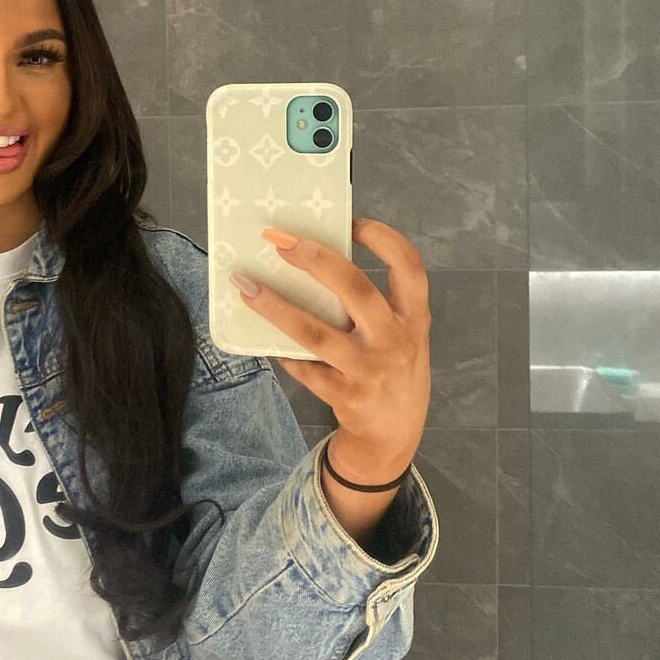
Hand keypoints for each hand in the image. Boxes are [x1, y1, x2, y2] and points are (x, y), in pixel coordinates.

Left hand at [229, 217, 431, 473]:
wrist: (394, 437)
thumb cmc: (391, 371)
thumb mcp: (400, 335)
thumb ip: (374, 304)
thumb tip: (316, 259)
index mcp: (414, 318)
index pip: (409, 266)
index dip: (382, 238)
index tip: (351, 222)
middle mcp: (395, 341)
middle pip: (355, 288)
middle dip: (314, 258)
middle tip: (278, 239)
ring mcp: (369, 370)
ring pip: (314, 332)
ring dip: (275, 306)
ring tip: (245, 284)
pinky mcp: (344, 396)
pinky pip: (302, 366)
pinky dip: (281, 349)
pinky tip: (261, 335)